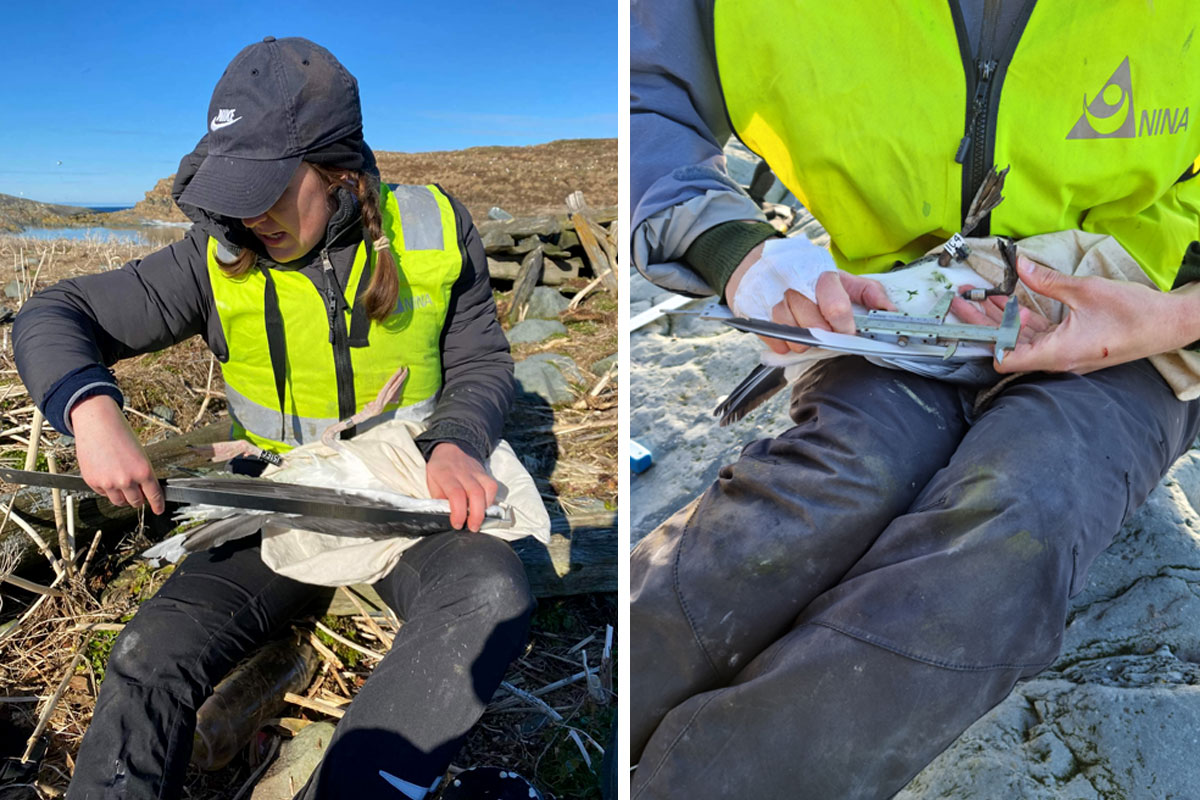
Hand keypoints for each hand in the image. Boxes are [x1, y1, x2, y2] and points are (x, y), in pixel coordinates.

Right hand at [70, 394, 164, 513]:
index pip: (154, 495)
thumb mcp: (140, 454)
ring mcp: (109, 483)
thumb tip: (144, 490)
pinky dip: (107, 489)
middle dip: (139, 500)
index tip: (159, 510)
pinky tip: (107, 475)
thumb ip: (142, 474)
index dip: (158, 505)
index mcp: (143, 471)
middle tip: (138, 494)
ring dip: (123, 497)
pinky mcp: (93, 482)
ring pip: (119, 502)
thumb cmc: (120, 434)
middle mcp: (127, 480)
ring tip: (122, 485)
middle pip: (136, 502)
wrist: (97, 424)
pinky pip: (103, 494)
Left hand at [425, 442, 497, 531]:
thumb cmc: (440, 469)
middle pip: (475, 493)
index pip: (456, 494)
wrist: (452, 448)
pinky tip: (484, 508)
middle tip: (473, 528)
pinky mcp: (486, 474)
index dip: (459, 512)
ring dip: (485, 509)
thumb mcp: (431, 481)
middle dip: (476, 515)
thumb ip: (439, 498)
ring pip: (487, 490)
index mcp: (445, 474)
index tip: (457, 524)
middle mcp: (463, 472)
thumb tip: (447, 515)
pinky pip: (493, 488)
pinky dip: (490, 501)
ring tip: (479, 520)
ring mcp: (477, 472)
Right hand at [765, 271, 894, 354]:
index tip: (848, 332)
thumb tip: (892, 311)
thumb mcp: (840, 277)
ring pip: (794, 336)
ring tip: (806, 333)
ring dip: (804, 342)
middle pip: (815, 327)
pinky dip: (784, 344)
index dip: (845, 327)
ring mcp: (772, 298)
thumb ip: (868, 292)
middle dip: (824, 336)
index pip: (837, 307)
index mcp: (819, 272)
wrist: (758, 263)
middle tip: (826, 332)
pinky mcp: (755, 311)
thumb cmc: (805, 274)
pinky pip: (774, 339)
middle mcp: (794, 283)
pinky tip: (789, 337)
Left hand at [952, 256, 1197, 373]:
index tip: (964, 321)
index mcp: (1058, 352)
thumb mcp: (1086, 290)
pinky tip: (1012, 301)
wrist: (1171, 324)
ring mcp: (1067, 354)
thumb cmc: (1135, 312)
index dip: (983, 342)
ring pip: (1025, 338)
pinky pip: (1042, 336)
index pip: (1006, 359)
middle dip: (984, 323)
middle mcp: (1059, 359)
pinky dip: (1025, 320)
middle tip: (961, 302)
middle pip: (1009, 345)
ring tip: (980, 298)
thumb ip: (1048, 280)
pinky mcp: (1075, 346)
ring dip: (1003, 319)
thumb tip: (1020, 266)